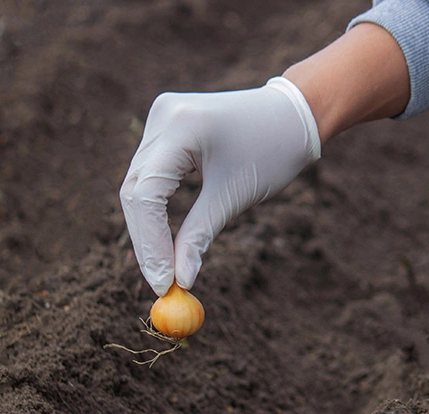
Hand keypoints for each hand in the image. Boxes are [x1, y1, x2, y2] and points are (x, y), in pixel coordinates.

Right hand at [119, 77, 320, 295]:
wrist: (292, 115)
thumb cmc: (272, 151)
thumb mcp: (234, 196)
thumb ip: (199, 236)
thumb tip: (179, 280)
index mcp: (180, 126)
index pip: (146, 192)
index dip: (150, 242)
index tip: (162, 282)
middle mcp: (163, 117)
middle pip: (136, 189)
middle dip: (146, 240)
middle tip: (159, 283)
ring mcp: (161, 119)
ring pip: (139, 184)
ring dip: (148, 228)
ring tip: (164, 269)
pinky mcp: (165, 128)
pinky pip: (151, 175)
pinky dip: (156, 209)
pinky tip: (164, 241)